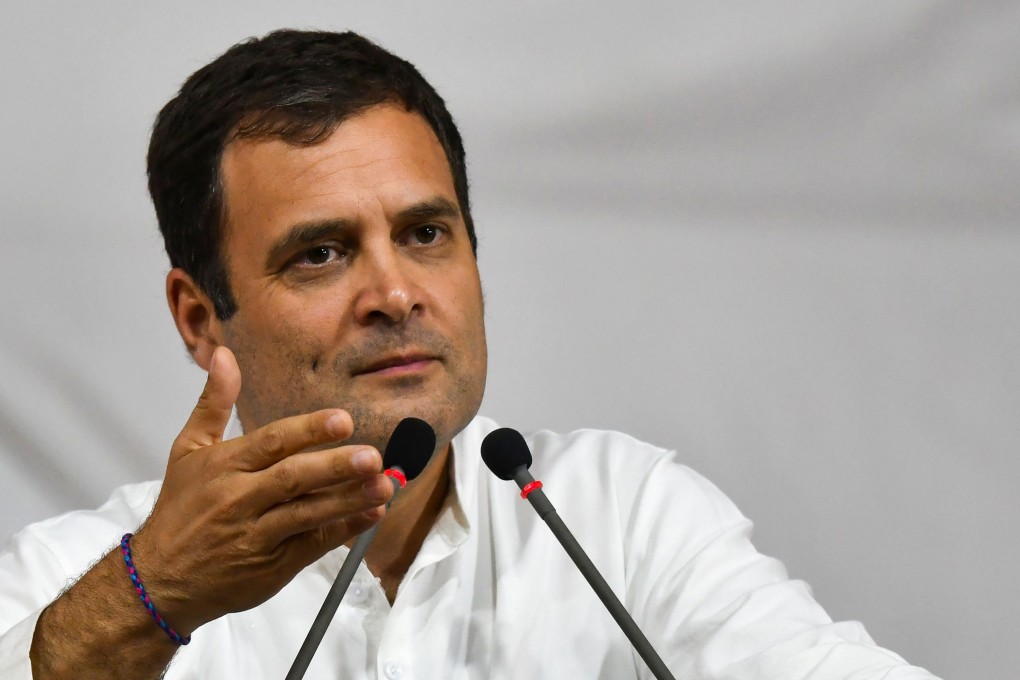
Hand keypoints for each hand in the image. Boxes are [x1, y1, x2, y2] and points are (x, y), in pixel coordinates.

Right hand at [128, 346, 392, 634]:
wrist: (160, 581)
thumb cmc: (180, 510)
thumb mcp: (187, 451)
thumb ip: (214, 403)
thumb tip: (225, 355)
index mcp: (223, 466)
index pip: (271, 443)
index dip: (309, 431)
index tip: (343, 421)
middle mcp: (239, 499)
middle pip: (292, 479)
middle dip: (335, 467)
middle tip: (372, 456)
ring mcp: (256, 535)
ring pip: (307, 514)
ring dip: (349, 499)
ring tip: (383, 485)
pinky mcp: (272, 566)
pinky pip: (313, 545)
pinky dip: (344, 529)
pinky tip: (371, 514)